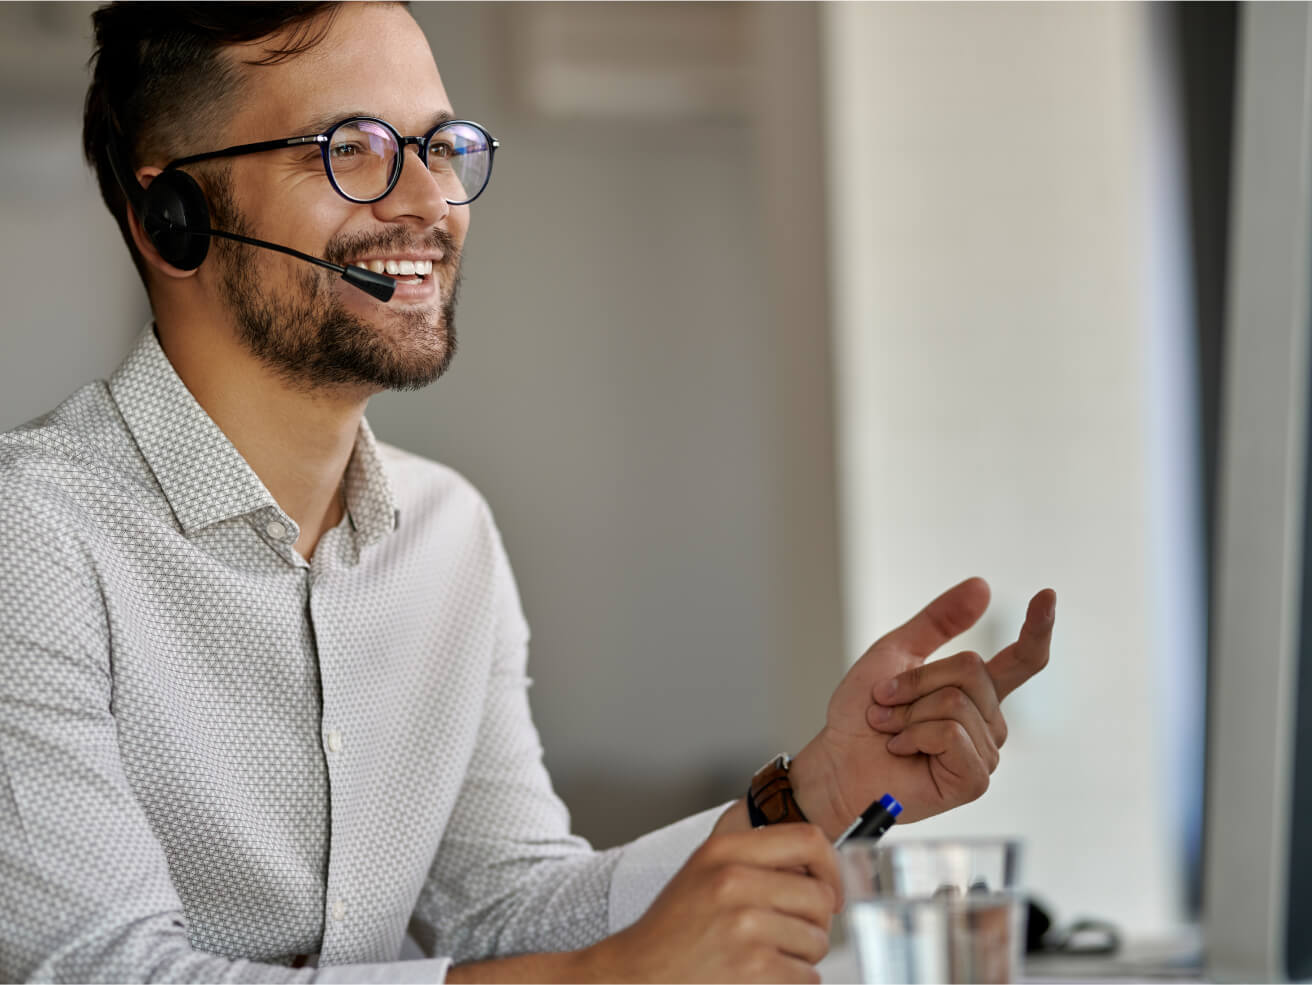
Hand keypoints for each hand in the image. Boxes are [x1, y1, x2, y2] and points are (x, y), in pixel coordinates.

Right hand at [581, 823, 841, 983]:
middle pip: (821, 896)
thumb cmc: (674, 929)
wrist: (637, 974)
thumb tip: (819, 867)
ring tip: (766, 955)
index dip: (830, 866)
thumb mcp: (705, 872)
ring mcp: (745, 925)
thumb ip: (755, 859)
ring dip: (802, 956)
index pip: (808, 840)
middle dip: (815, 922)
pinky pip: (807, 976)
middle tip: (791, 932)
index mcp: (724, 851)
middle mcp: (734, 881)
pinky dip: (793, 982)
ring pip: (818, 940)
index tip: (829, 887)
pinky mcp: (755, 968)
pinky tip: (762, 976)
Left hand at [791, 578, 1054, 832]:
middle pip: (972, 670)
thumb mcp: (895, 653)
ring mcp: (984, 752)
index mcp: (975, 690)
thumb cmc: (862, 714)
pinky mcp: (973, 780)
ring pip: (957, 703)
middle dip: (916, 682)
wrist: (838, 761)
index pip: (1022, 660)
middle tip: (885, 702)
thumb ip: (938, 621)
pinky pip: (951, 734)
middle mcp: (988, 720)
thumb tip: (983, 586)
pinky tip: (901, 749)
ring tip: (890, 730)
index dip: (1039, 628)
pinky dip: (915, 735)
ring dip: (908, 712)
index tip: (1048, 595)